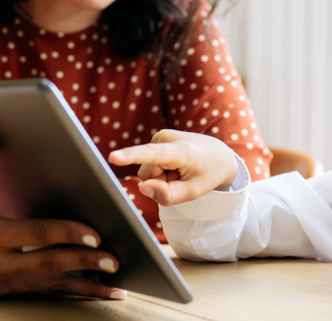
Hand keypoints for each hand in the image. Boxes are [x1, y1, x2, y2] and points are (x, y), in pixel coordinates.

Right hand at [0, 118, 125, 298]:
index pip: (35, 234)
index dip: (66, 234)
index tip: (95, 234)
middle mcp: (0, 263)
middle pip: (48, 265)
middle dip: (83, 263)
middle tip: (114, 259)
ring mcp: (8, 282)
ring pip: (52, 285)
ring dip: (86, 284)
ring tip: (116, 281)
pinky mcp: (13, 293)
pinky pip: (49, 295)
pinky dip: (77, 293)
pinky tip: (103, 293)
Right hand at [108, 130, 239, 206]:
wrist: (218, 154)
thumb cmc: (207, 173)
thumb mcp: (193, 192)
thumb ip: (168, 195)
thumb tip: (142, 188)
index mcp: (180, 151)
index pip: (152, 155)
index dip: (130, 156)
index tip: (113, 157)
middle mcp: (167, 138)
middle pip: (147, 174)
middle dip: (160, 182)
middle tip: (181, 178)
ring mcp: (161, 136)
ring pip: (147, 169)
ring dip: (161, 176)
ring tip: (180, 170)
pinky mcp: (157, 138)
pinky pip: (149, 163)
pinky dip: (161, 169)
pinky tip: (176, 165)